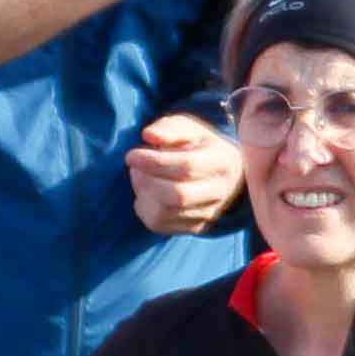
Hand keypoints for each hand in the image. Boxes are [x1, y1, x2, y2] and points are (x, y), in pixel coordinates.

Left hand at [127, 112, 245, 234]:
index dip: (154, 162)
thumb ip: (169, 128)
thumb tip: (149, 136)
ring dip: (143, 194)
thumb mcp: (187, 128)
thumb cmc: (198, 145)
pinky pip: (159, 224)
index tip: (131, 155)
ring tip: (141, 177)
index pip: (188, 166)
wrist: (222, 172)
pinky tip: (147, 192)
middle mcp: (220, 191)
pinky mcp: (194, 227)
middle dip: (147, 181)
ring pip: (165, 213)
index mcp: (223, 161)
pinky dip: (144, 207)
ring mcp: (209, 212)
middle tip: (134, 168)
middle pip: (178, 195)